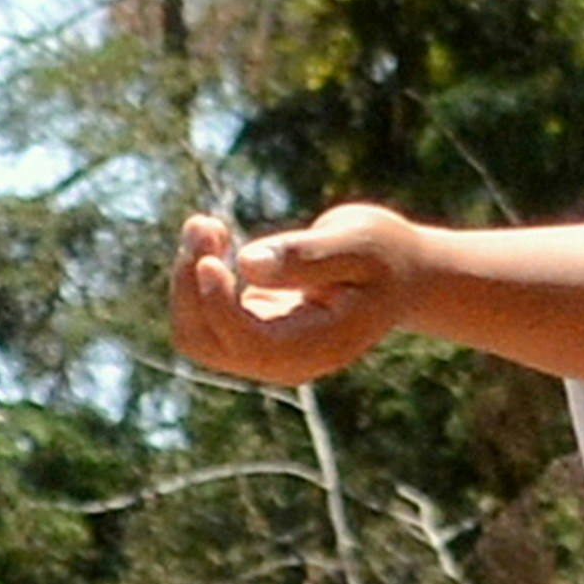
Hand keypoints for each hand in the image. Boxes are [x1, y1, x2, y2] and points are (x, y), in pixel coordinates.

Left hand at [170, 204, 420, 387]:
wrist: (397, 274)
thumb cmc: (385, 253)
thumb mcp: (360, 243)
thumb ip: (308, 256)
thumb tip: (247, 264)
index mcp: (315, 349)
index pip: (244, 342)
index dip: (216, 303)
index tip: (210, 256)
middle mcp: (282, 360)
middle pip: (203, 341)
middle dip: (190, 284)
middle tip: (205, 223)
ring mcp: (262, 349)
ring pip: (192, 331)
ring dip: (185, 276)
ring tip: (206, 224)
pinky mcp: (249, 328)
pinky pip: (200, 313)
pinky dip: (194, 274)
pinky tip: (215, 234)